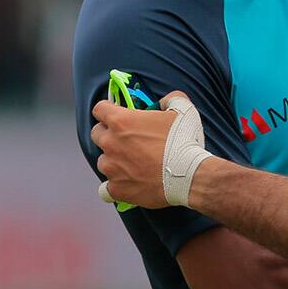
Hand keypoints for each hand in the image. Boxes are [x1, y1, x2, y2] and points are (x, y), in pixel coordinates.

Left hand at [91, 93, 181, 208]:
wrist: (190, 176)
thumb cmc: (184, 142)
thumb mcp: (183, 110)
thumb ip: (170, 99)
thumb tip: (164, 102)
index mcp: (121, 121)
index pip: (100, 109)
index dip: (109, 110)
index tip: (118, 114)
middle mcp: (110, 143)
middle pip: (97, 134)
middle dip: (109, 134)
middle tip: (128, 139)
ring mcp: (111, 168)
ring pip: (103, 161)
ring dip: (114, 161)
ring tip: (133, 164)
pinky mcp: (116, 189)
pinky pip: (106, 188)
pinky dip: (115, 186)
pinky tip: (127, 183)